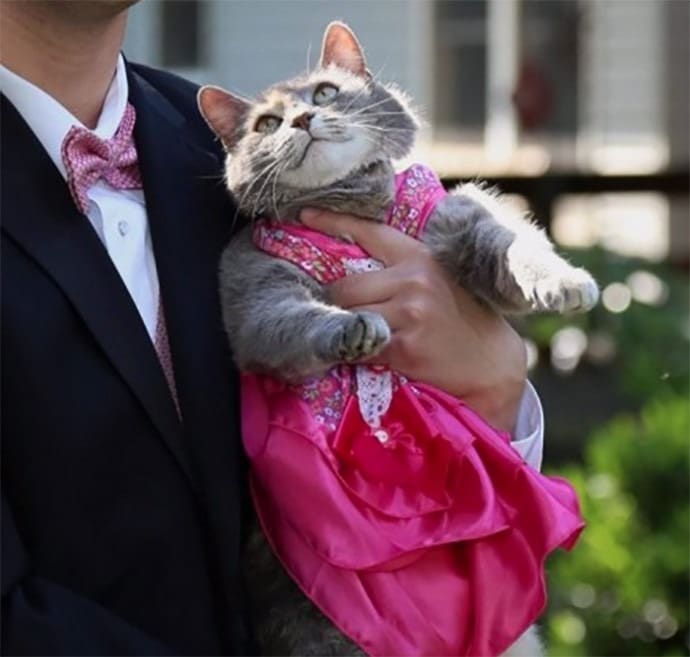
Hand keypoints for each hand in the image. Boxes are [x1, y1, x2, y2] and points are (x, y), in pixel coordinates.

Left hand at [301, 208, 527, 432]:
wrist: (492, 364)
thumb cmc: (463, 320)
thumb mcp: (440, 279)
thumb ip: (405, 269)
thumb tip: (355, 262)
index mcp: (421, 257)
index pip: (369, 231)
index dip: (333, 221)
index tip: (305, 213)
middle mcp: (414, 280)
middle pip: (345, 284)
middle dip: (334, 300)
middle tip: (333, 311)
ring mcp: (409, 313)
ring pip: (348, 314)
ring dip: (341, 325)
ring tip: (347, 332)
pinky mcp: (404, 347)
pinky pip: (358, 344)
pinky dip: (351, 349)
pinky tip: (357, 351)